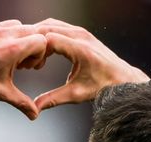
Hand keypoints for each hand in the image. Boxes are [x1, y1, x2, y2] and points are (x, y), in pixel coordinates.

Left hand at [0, 20, 46, 119]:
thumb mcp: (1, 93)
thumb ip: (22, 102)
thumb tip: (34, 115)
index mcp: (12, 49)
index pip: (41, 41)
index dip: (39, 55)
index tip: (28, 67)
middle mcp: (4, 35)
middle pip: (32, 31)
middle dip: (31, 46)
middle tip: (20, 63)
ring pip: (16, 25)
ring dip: (18, 38)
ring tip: (8, 57)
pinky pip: (0, 26)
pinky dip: (3, 36)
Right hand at [33, 18, 149, 111]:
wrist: (122, 79)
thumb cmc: (102, 86)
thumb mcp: (76, 94)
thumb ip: (54, 99)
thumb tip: (35, 107)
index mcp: (80, 49)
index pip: (48, 39)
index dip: (35, 52)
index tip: (32, 67)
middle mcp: (81, 36)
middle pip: (47, 28)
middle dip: (34, 43)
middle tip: (28, 61)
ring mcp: (82, 32)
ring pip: (52, 25)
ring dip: (40, 38)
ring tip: (35, 58)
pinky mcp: (82, 33)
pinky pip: (59, 27)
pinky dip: (48, 35)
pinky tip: (45, 53)